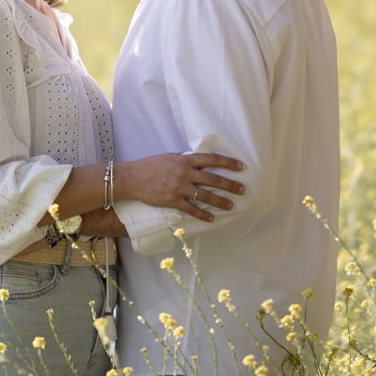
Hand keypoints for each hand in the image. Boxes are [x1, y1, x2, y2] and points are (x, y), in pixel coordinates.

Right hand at [119, 152, 245, 220]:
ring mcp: (179, 187)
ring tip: (232, 206)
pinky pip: (192, 209)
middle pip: (213, 179)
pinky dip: (203, 215)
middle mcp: (184, 172)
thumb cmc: (150, 165)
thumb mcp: (169, 157)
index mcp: (185, 159)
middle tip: (243, 189)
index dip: (227, 162)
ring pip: (205, 196)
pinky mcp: (173, 201)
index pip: (211, 159)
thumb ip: (185, 160)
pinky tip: (212, 218)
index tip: (241, 166)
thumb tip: (198, 161)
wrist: (133, 178)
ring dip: (221, 201)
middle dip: (230, 184)